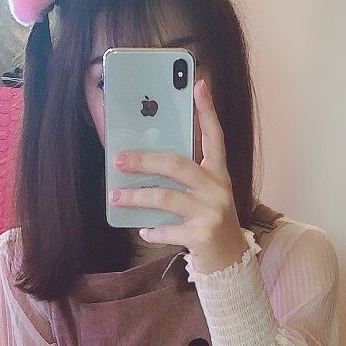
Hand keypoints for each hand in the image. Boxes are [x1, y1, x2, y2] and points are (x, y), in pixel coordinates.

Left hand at [109, 79, 249, 273]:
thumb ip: (185, 177)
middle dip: (144, 160)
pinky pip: (168, 230)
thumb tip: (143, 162)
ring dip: (137, 197)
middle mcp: (218, 188)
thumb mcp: (205, 193)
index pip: (214, 136)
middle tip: (118, 159)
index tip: (198, 85)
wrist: (231, 260)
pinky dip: (152, 231)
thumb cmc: (209, 220)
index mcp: (218, 173)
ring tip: (115, 196)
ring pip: (166, 197)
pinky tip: (142, 231)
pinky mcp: (203, 235)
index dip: (207, 110)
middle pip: (177, 165)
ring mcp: (211, 212)